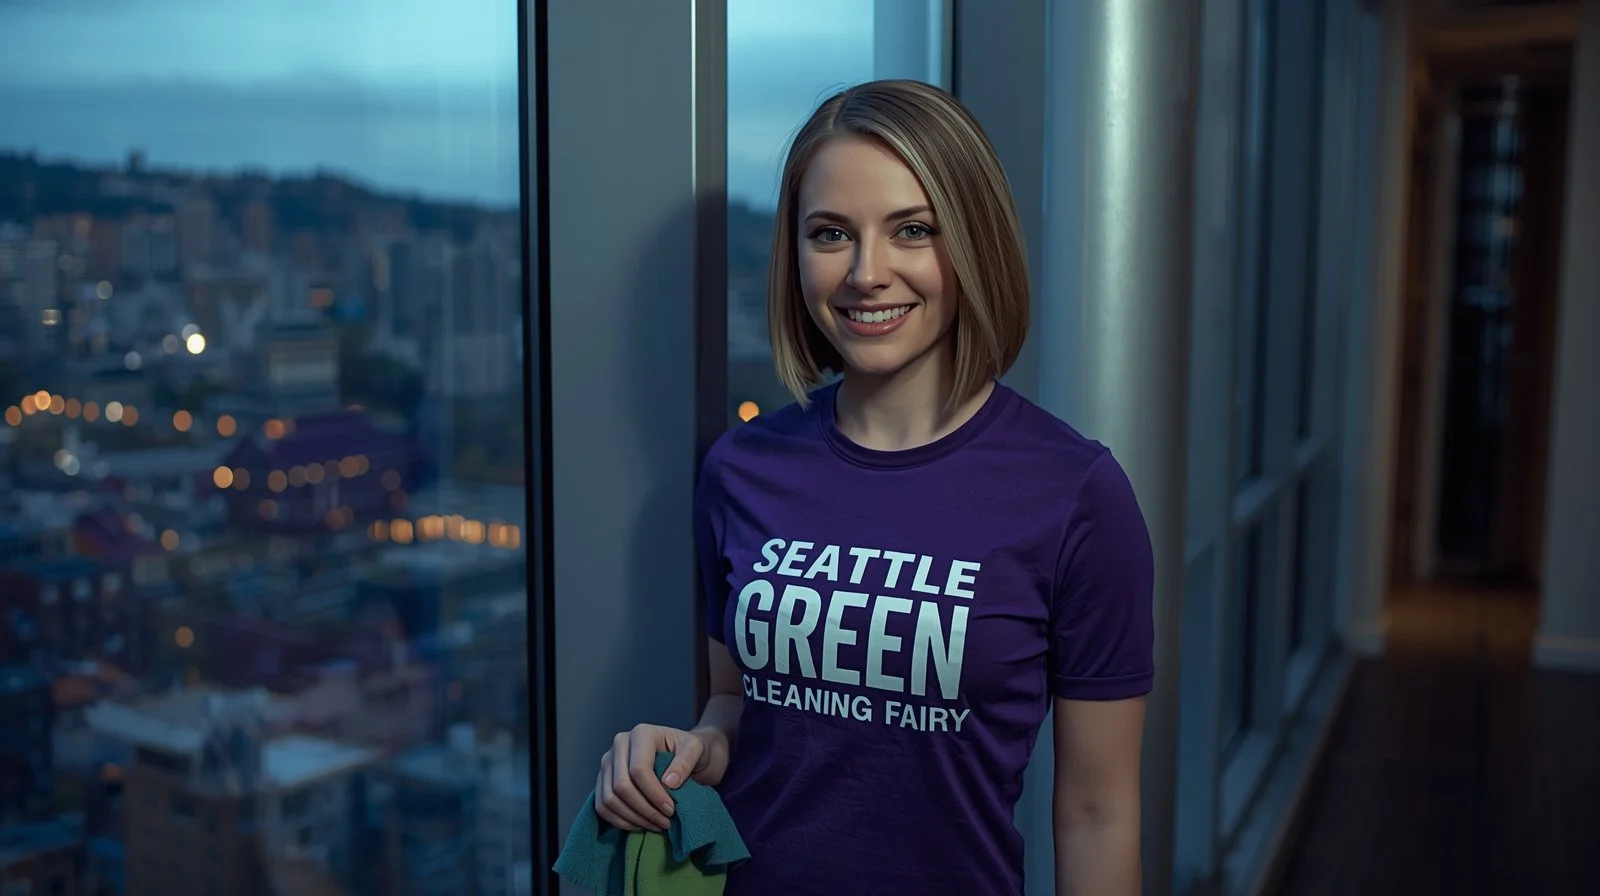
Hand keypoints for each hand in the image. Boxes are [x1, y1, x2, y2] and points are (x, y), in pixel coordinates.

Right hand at [595, 723, 725, 831]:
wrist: (683, 754)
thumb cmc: (690, 750)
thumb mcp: (696, 749)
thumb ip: (686, 761)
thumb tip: (668, 783)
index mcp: (641, 734)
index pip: (638, 769)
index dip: (654, 794)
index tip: (671, 809)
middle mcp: (619, 744)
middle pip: (621, 786)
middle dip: (644, 809)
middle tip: (665, 822)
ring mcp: (608, 762)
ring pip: (610, 799)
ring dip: (633, 818)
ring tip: (655, 825)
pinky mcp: (603, 780)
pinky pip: (602, 806)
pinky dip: (620, 821)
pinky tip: (640, 825)